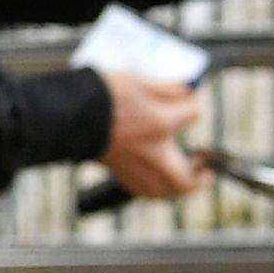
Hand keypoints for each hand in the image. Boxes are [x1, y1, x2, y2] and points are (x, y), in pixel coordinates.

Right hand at [101, 72, 202, 200]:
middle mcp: (151, 152)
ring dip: (179, 189)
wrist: (68, 115)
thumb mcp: (138, 80)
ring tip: (186, 181)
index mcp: (159, 123)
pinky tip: (158, 181)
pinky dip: (157, 190)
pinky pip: (145, 191)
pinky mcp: (119, 172)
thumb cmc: (101, 96)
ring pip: (165, 191)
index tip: (189, 104)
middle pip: (184, 179)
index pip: (191, 116)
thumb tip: (187, 91)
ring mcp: (134, 167)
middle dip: (198, 179)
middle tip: (205, 172)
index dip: (192, 108)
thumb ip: (167, 87)